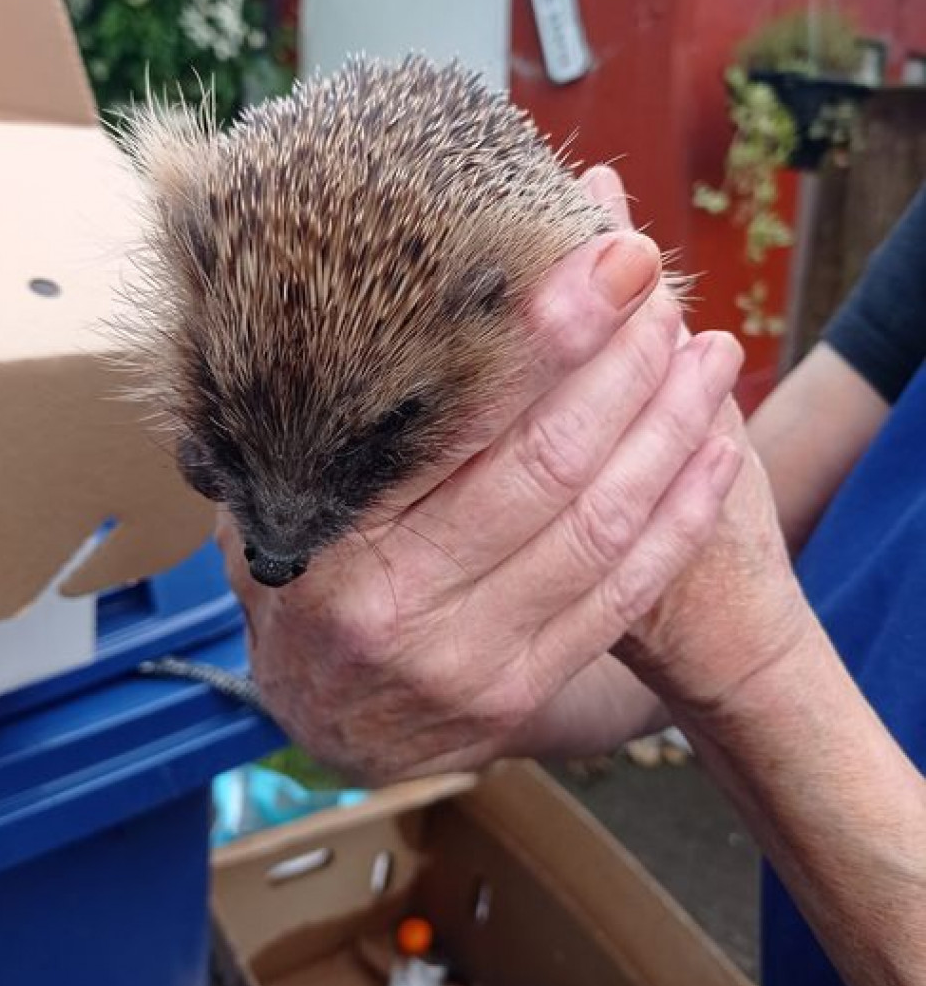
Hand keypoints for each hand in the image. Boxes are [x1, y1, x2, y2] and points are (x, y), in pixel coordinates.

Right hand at [217, 167, 743, 782]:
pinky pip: (624, 594)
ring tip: (709, 352)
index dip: (547, 336)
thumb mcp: (272, 501)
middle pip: (548, 463)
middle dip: (622, 363)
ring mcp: (469, 657)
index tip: (606, 261)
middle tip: (661, 284)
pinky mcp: (524, 689)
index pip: (459, 419)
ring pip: (600, 525)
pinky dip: (679, 515)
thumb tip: (371, 289)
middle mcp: (400, 603)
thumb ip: (315, 421)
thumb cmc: (302, 582)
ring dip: (669, 429)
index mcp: (333, 540)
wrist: (317, 724)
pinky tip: (714, 448)